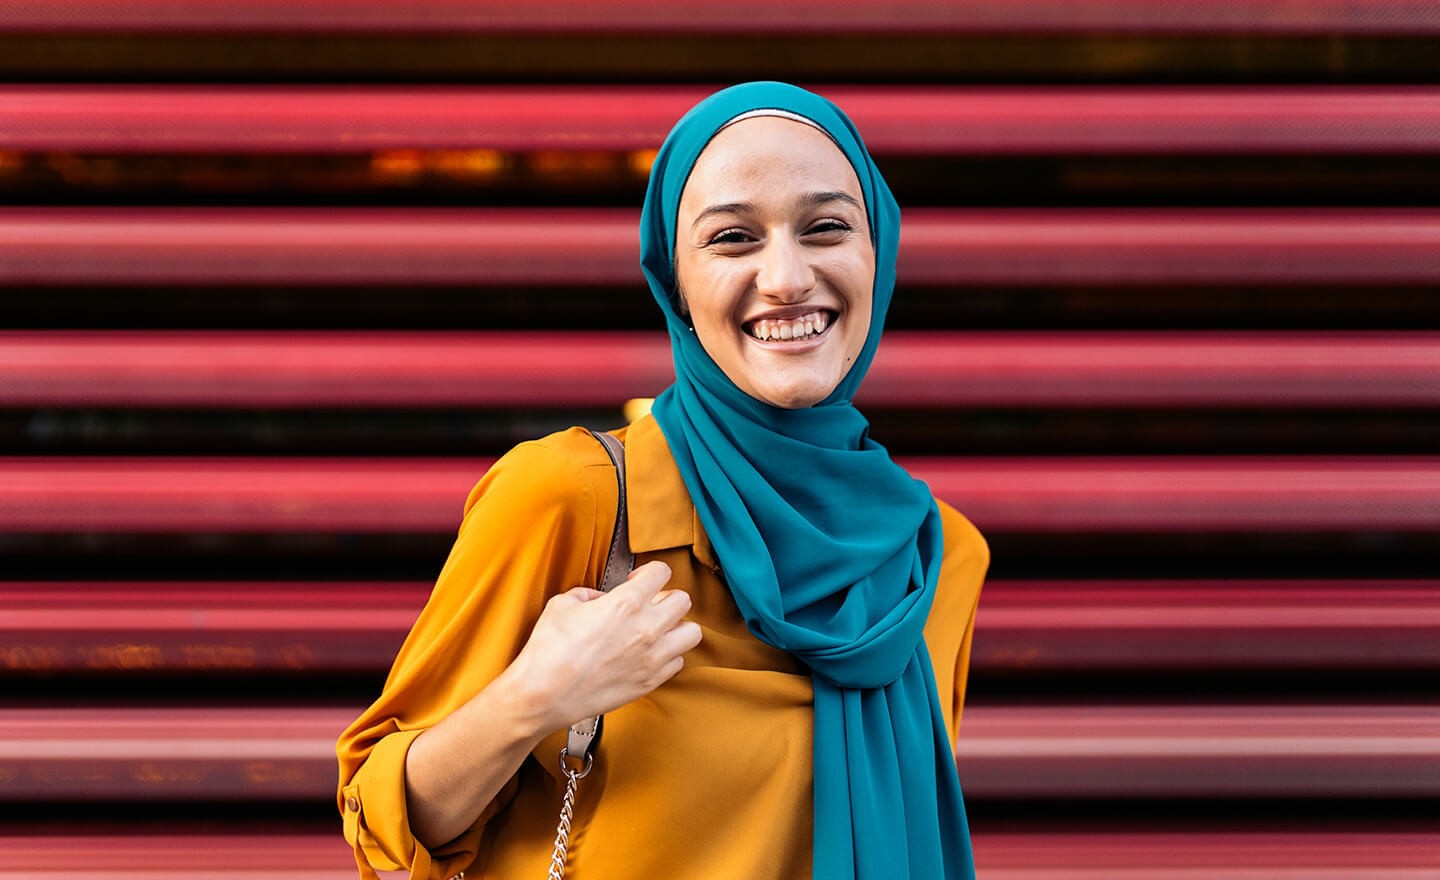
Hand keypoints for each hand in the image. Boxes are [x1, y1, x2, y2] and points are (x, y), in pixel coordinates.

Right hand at [506, 561, 702, 731]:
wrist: (543, 694)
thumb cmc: (549, 650)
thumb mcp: (563, 604)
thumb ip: (588, 595)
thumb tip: (600, 599)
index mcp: (626, 603)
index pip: (662, 572)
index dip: (649, 572)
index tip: (637, 581)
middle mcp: (646, 628)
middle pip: (683, 600)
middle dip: (666, 597)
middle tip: (649, 605)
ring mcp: (652, 657)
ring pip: (692, 633)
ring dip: (676, 627)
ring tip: (657, 630)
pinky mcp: (650, 682)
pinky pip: (678, 662)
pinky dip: (669, 655)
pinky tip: (649, 654)